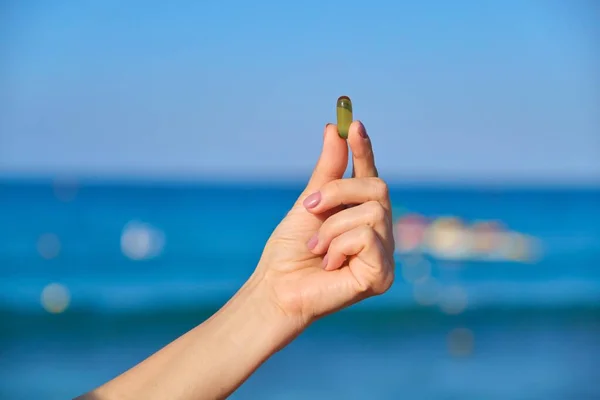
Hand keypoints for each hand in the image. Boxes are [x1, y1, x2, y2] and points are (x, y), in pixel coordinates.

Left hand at [253, 121, 394, 332]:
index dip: (364, 149)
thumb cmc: (290, 250)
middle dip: (338, 192)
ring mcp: (383, 254)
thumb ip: (327, 171)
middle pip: (378, 188)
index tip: (352, 123)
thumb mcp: (309, 203)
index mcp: (361, 214)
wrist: (276, 287)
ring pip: (373, 212)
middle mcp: (378, 232)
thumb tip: (333, 129)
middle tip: (311, 207)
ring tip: (316, 248)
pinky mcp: (382, 275)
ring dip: (332, 227)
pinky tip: (329, 265)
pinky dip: (339, 246)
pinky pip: (368, 238)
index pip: (370, 175)